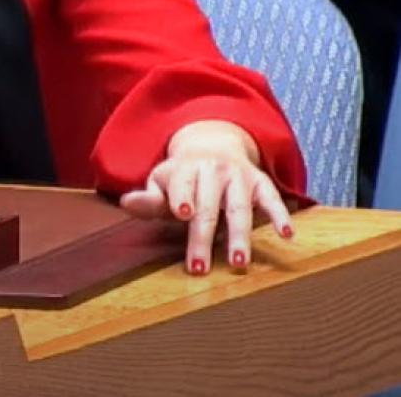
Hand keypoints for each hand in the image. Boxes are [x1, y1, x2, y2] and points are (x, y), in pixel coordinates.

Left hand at [119, 120, 294, 273]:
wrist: (213, 145)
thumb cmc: (183, 176)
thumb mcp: (162, 182)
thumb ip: (149, 199)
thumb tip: (126, 203)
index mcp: (185, 169)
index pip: (182, 185)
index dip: (182, 197)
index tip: (183, 213)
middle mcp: (213, 170)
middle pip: (209, 206)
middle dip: (204, 236)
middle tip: (200, 267)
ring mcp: (239, 177)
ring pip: (240, 207)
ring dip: (240, 235)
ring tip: (239, 262)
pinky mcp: (261, 183)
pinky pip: (273, 199)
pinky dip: (280, 216)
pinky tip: (286, 234)